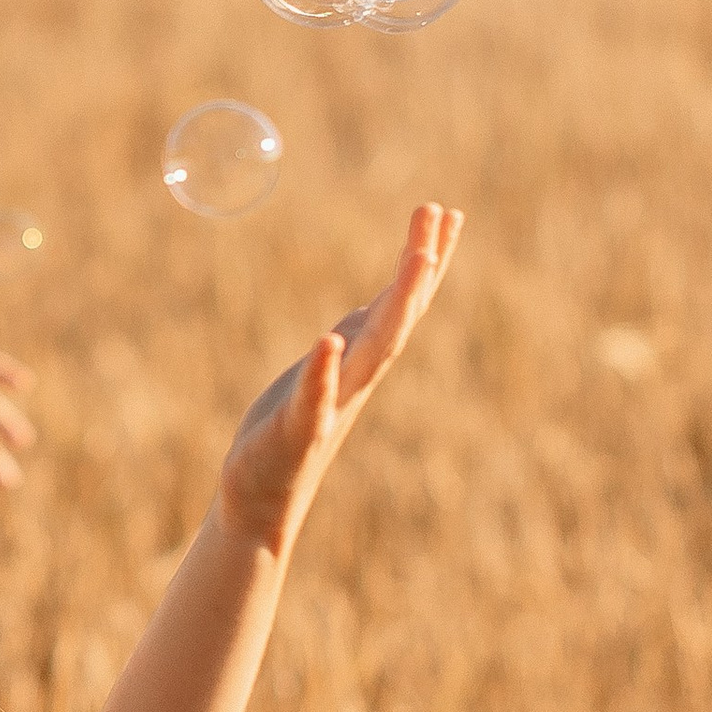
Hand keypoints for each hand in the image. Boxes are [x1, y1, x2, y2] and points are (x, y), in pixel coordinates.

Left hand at [218, 203, 463, 554]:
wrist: (262, 499)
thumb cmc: (290, 432)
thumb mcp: (326, 369)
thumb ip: (356, 337)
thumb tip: (383, 297)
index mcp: (360, 360)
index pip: (402, 302)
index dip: (428, 259)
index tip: (449, 212)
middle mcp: (355, 378)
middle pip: (397, 317)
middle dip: (420, 269)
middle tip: (440, 215)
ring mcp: (330, 405)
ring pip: (372, 352)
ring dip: (395, 307)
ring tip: (414, 259)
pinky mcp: (296, 433)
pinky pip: (314, 401)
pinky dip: (324, 372)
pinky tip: (327, 343)